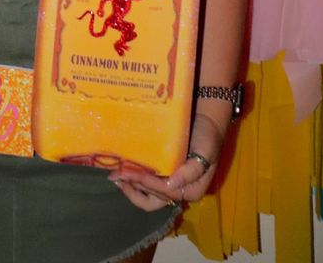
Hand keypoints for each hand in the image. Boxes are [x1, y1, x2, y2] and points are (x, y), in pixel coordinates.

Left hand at [108, 112, 224, 210]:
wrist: (206, 122)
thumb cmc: (207, 137)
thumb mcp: (206, 152)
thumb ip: (192, 170)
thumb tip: (172, 184)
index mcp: (192, 191)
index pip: (165, 192)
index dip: (148, 184)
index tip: (132, 173)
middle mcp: (179, 191)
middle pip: (153, 198)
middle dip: (134, 188)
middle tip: (116, 175)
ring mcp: (169, 184)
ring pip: (147, 196)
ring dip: (130, 188)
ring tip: (115, 176)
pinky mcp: (163, 175)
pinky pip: (147, 184)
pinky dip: (134, 181)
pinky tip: (122, 171)